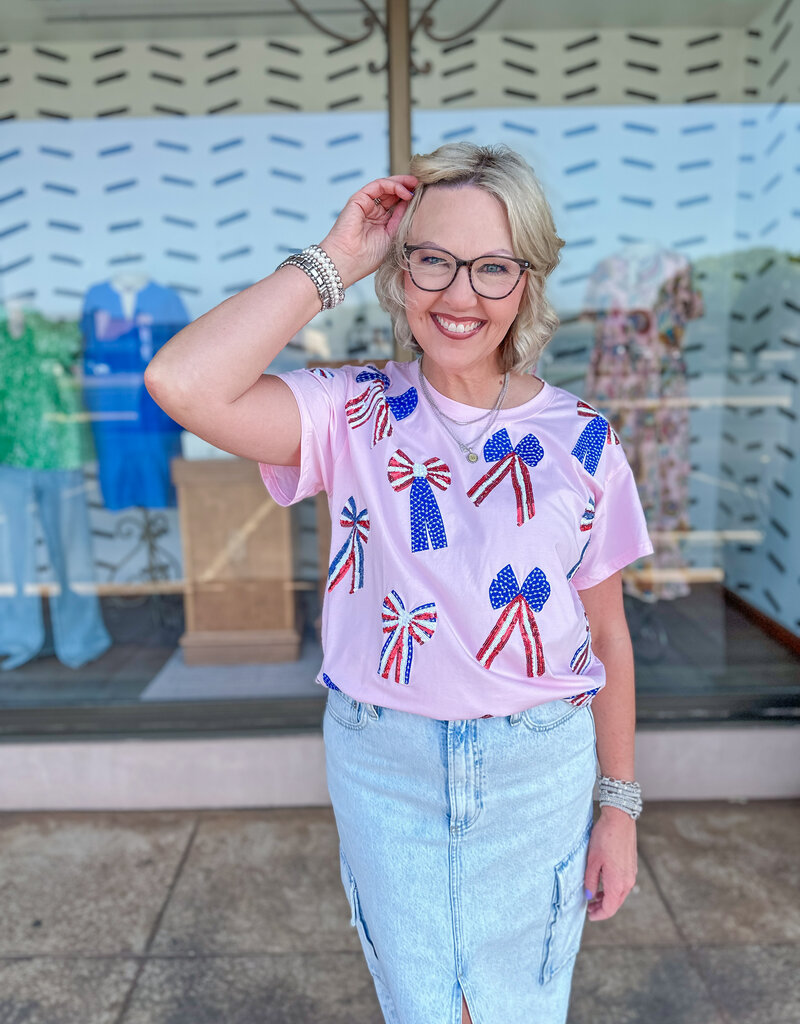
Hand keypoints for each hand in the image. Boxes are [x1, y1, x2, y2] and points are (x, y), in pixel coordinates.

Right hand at [319, 175, 417, 288]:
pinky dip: (392, 185)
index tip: (424, 196)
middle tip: (421, 185)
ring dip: (402, 183)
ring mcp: (365, 205)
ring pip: (386, 187)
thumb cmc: (368, 257)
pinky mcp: (358, 199)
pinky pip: (378, 186)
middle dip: (407, 187)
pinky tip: (404, 191)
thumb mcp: (392, 236)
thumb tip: (412, 203)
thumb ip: (401, 219)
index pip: (397, 205)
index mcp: (381, 223)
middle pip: (392, 193)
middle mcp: (373, 212)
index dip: (410, 199)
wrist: (350, 261)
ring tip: (415, 184)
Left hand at [583, 806, 636, 921]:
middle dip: (602, 907)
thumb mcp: (592, 861)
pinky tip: (603, 883)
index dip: (599, 915)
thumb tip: (589, 895)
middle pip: (616, 903)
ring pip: (619, 894)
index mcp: (618, 883)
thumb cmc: (604, 839)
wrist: (620, 820)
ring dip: (607, 898)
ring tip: (594, 896)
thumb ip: (590, 881)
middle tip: (589, 907)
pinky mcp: (631, 866)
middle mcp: (627, 881)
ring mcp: (631, 874)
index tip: (590, 916)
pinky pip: (622, 884)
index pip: (610, 908)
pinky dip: (613, 889)